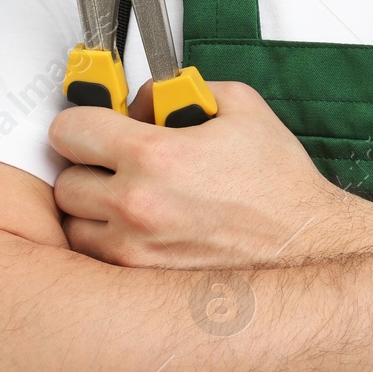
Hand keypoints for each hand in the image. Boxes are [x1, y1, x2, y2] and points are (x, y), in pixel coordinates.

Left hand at [50, 81, 372, 268]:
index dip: (84, 124)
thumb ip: (181, 89)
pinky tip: (141, 231)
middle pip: (63, 182)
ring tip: (130, 201)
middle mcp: (136, 207)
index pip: (68, 131)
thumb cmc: (280, 187)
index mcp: (155, 157)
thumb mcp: (241, 107)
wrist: (309, 247)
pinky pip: (95, 260)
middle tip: (118, 165)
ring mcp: (135, 251)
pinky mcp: (142, 282)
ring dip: (92, 211)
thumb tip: (145, 99)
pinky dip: (107, 244)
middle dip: (88, 168)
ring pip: (72, 227)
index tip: (97, 128)